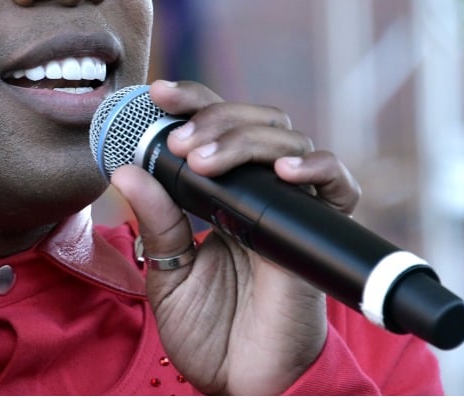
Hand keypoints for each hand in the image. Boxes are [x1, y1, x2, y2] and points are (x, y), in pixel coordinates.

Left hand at [110, 80, 359, 394]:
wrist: (242, 383)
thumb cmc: (210, 334)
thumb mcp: (166, 274)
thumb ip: (156, 222)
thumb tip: (126, 170)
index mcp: (223, 196)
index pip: (216, 129)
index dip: (193, 103)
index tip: (159, 92)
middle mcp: (260, 195)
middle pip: (254, 122)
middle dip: (215, 117)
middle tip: (182, 143)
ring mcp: (291, 211)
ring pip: (287, 141)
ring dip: (244, 137)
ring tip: (204, 159)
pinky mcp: (318, 237)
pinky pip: (337, 187)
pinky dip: (316, 169)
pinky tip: (281, 171)